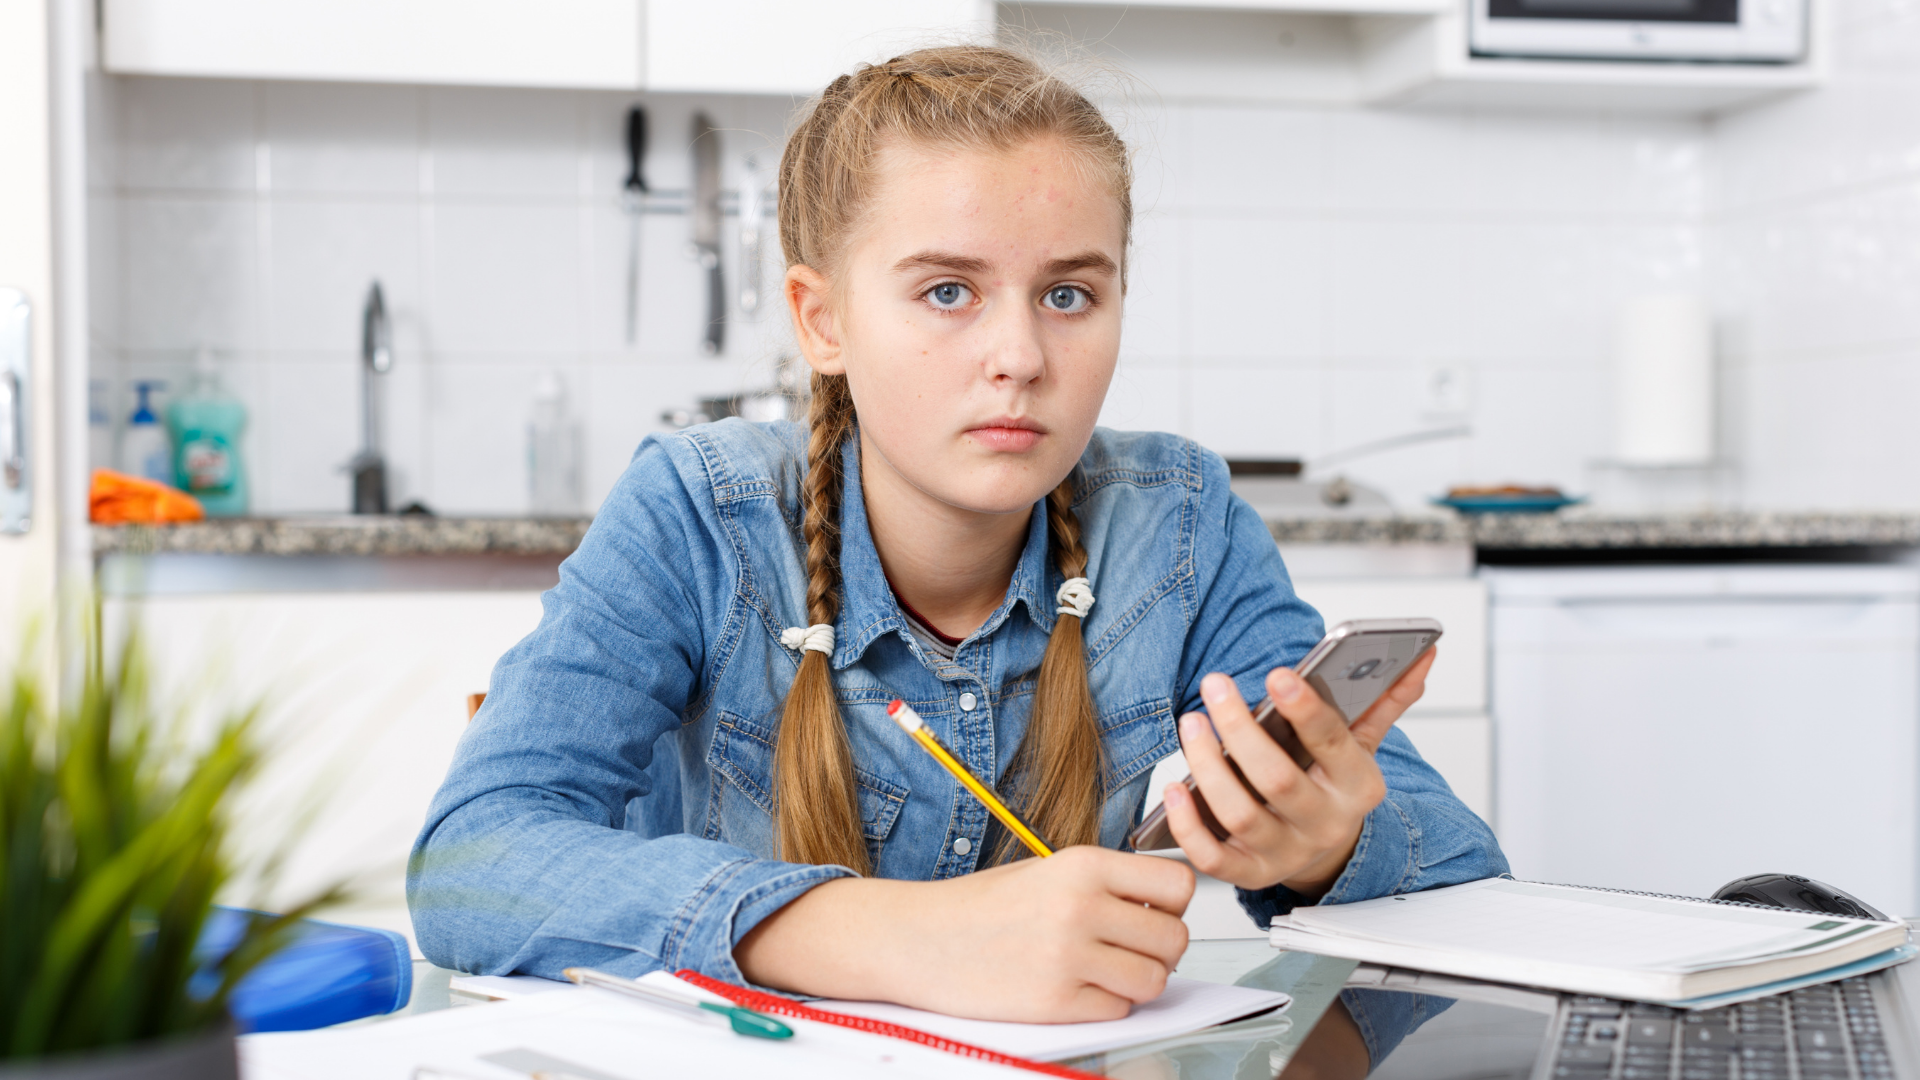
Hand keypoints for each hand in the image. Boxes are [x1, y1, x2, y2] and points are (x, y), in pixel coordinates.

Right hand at [735, 845, 1193, 1021]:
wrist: (919, 939)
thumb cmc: (982, 906)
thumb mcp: (1048, 871)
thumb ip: (1106, 884)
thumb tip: (1166, 907)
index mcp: (1083, 865)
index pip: (1178, 885)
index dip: (1173, 904)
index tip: (1154, 911)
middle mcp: (1081, 907)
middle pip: (1174, 938)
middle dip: (1160, 949)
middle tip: (1132, 949)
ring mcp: (1069, 957)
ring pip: (1154, 980)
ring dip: (1138, 981)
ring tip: (1107, 972)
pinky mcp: (1055, 1002)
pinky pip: (1118, 1010)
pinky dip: (1106, 1005)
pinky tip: (1077, 989)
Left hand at [1161, 649, 1435, 896]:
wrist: (1325, 851)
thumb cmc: (1332, 784)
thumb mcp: (1362, 744)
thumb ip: (1386, 699)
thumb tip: (1422, 653)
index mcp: (1358, 785)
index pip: (1334, 744)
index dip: (1305, 710)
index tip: (1276, 675)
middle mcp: (1324, 822)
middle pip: (1278, 779)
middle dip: (1241, 730)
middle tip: (1214, 687)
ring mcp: (1286, 852)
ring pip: (1240, 814)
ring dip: (1208, 767)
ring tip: (1191, 723)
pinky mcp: (1250, 874)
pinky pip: (1214, 858)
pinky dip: (1188, 825)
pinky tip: (1174, 788)